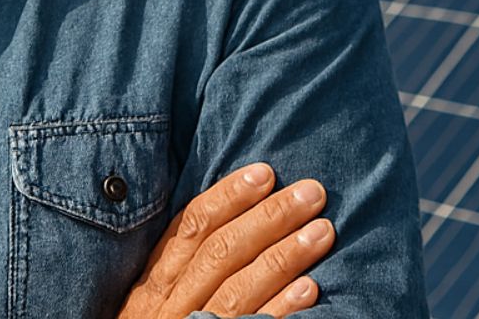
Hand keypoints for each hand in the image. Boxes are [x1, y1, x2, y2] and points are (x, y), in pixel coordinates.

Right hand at [118, 162, 334, 318]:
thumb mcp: (155, 296)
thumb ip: (183, 261)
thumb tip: (233, 208)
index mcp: (156, 282)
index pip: (192, 227)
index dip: (229, 197)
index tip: (266, 172)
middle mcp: (172, 304)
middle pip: (222, 252)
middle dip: (270, 217)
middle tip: (312, 193)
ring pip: (240, 289)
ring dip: (285, 256)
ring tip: (322, 231)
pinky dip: (281, 308)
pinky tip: (310, 288)